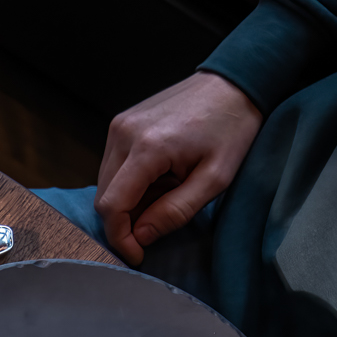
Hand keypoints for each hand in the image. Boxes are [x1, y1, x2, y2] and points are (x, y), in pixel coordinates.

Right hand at [95, 73, 263, 264]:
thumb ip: (175, 211)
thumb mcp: (215, 179)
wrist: (232, 83)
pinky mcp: (121, 123)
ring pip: (105, 183)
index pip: (112, 206)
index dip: (120, 238)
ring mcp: (119, 126)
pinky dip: (129, 183)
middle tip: (158, 222)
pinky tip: (157, 178)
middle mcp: (124, 134)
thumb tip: (140, 237)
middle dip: (125, 221)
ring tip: (164, 195)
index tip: (137, 254)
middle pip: (104, 197)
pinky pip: (113, 166)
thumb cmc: (231, 128)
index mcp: (148, 147)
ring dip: (128, 201)